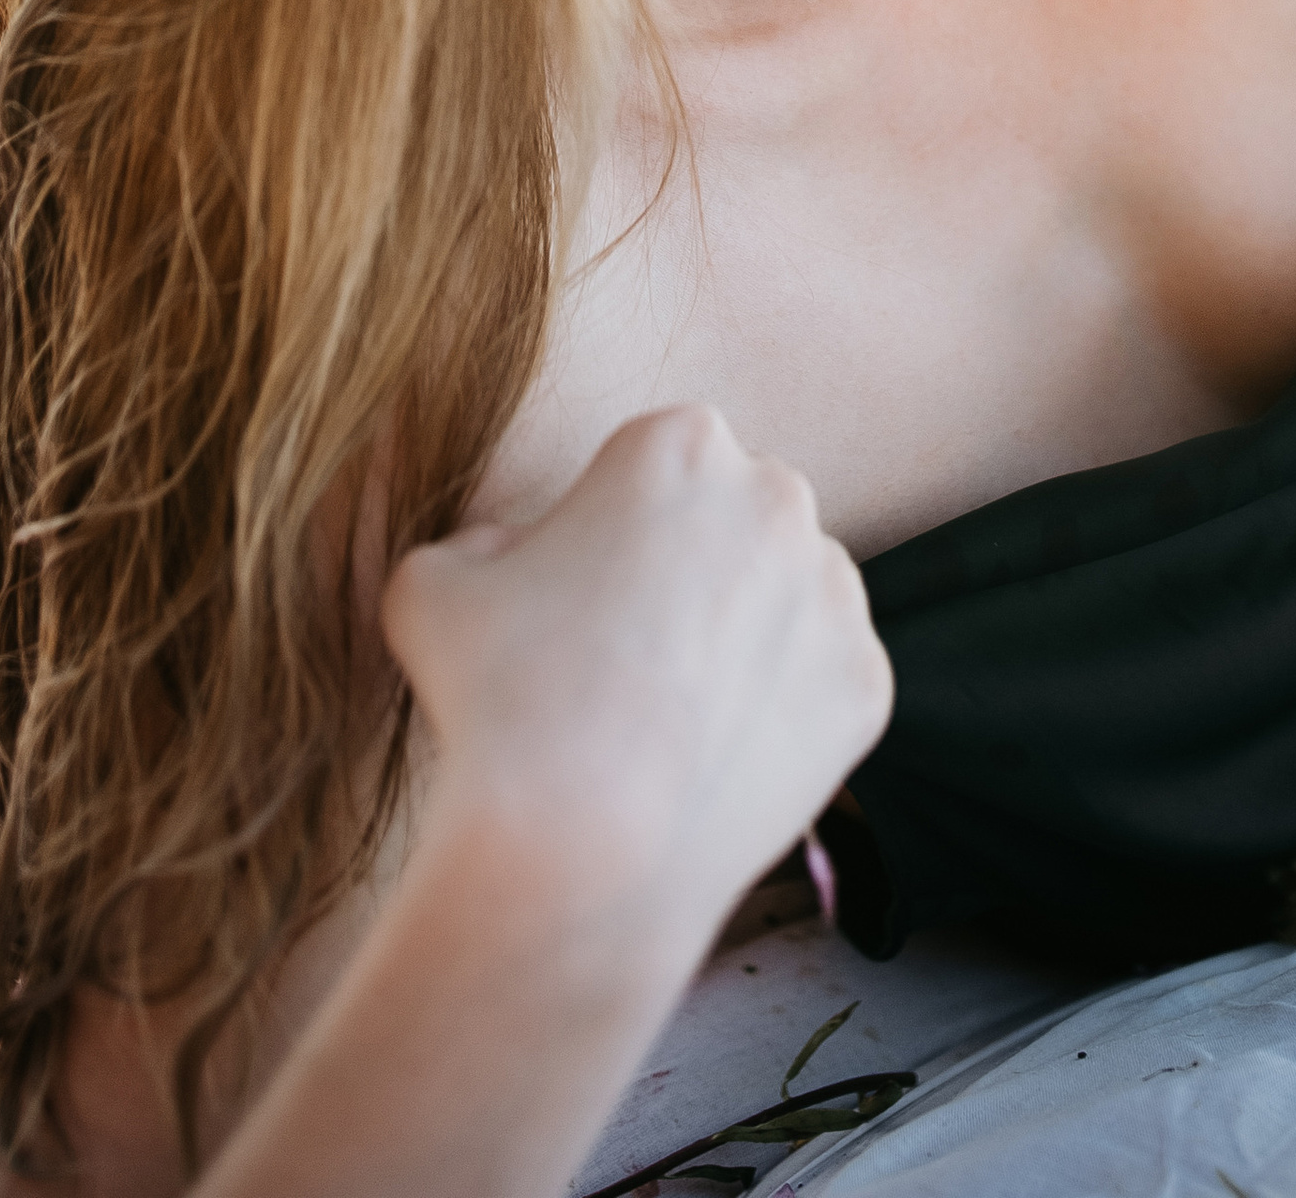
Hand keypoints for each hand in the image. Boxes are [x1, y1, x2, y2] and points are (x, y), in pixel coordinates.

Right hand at [381, 407, 891, 951]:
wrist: (581, 853)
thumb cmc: (497, 705)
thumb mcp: (431, 584)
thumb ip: (478, 541)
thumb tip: (516, 551)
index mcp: (682, 443)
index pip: (659, 465)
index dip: (611, 530)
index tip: (584, 595)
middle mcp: (777, 496)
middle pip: (734, 519)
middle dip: (691, 569)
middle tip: (630, 658)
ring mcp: (833, 592)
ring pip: (787, 595)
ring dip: (744, 633)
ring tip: (671, 715)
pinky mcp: (863, 683)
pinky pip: (819, 682)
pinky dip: (779, 712)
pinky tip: (715, 756)